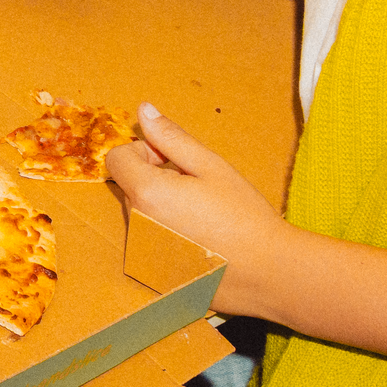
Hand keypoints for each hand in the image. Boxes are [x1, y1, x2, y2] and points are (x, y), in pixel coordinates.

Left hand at [107, 102, 298, 319]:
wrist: (270, 273)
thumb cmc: (244, 215)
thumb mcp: (211, 166)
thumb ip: (172, 138)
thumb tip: (143, 110)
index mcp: (147, 194)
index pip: (117, 159)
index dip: (143, 153)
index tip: (173, 162)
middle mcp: (136, 228)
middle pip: (129, 187)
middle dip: (154, 179)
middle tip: (195, 189)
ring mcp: (143, 256)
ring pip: (140, 215)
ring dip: (160, 208)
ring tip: (200, 217)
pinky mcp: (154, 276)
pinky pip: (149, 243)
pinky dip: (166, 236)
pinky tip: (199, 241)